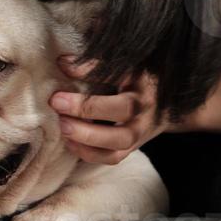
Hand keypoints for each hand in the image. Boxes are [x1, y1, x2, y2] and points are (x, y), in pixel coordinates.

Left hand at [50, 55, 170, 164]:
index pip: (119, 74)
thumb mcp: (123, 70)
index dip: (89, 70)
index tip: (61, 65)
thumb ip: (95, 66)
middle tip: (57, 103)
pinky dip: (88, 153)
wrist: (163, 111)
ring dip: (86, 137)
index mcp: (143, 83)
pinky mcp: (131, 150)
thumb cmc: (137, 85)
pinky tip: (70, 142)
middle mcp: (146, 109)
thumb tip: (62, 63)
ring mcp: (141, 133)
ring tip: (62, 127)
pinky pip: (111, 158)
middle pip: (123, 110)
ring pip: (118, 142)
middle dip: (87, 108)